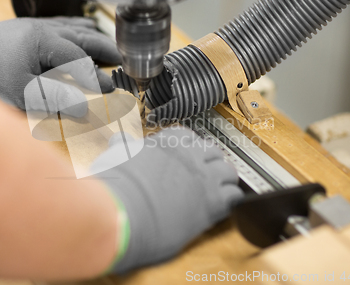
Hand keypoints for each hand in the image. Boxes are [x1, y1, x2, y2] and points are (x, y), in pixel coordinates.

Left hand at [0, 17, 121, 109]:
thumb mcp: (22, 94)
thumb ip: (56, 99)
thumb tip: (85, 108)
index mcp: (44, 42)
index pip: (80, 59)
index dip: (98, 76)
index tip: (111, 89)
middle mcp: (43, 29)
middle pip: (83, 37)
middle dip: (104, 49)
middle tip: (121, 61)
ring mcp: (35, 26)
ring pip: (73, 28)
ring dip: (93, 39)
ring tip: (108, 49)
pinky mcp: (27, 28)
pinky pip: (60, 25)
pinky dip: (76, 31)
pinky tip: (82, 33)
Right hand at [92, 127, 243, 272]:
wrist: (121, 214)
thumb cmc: (117, 187)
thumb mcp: (116, 157)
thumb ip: (123, 147)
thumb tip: (118, 140)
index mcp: (168, 141)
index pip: (187, 136)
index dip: (188, 148)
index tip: (185, 156)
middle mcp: (190, 155)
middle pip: (212, 152)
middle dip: (209, 162)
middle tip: (202, 174)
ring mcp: (204, 177)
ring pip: (227, 172)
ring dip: (222, 180)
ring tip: (215, 190)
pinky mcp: (213, 202)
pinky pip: (234, 196)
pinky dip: (230, 201)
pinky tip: (221, 207)